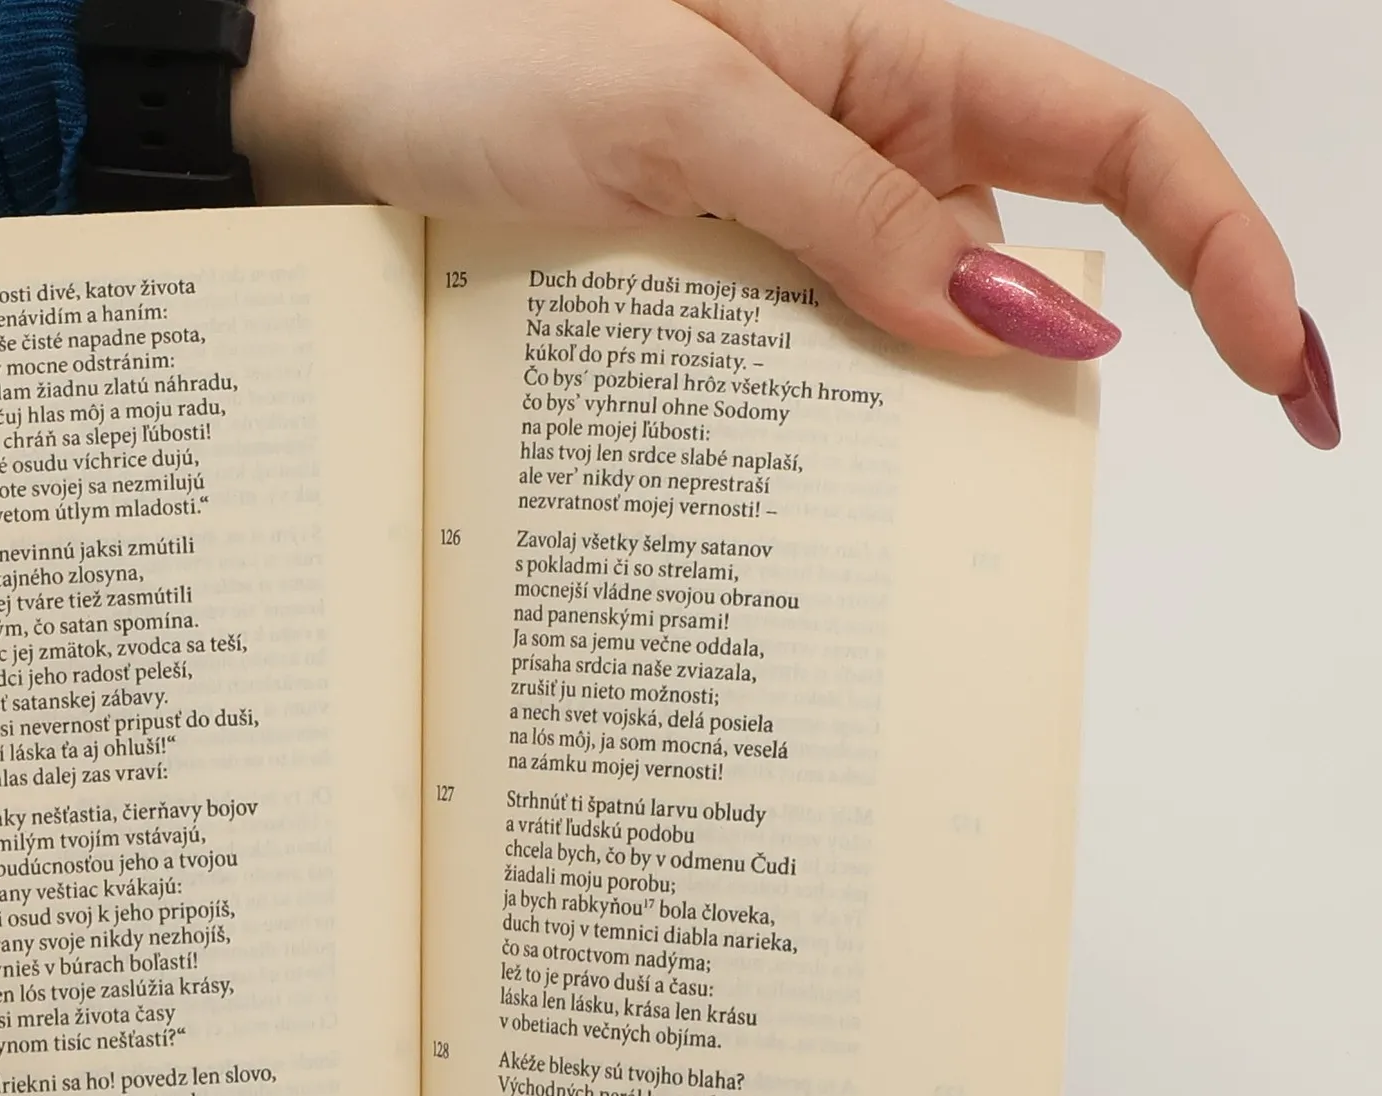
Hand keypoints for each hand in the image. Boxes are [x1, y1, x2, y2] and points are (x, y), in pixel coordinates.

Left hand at [234, 0, 1337, 445]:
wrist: (333, 99)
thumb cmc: (480, 52)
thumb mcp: (680, 119)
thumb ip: (855, 217)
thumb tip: (1032, 322)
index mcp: (893, 54)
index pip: (1119, 141)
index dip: (1224, 247)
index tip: (1276, 374)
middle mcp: (862, 140)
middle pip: (1029, 267)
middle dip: (1053, 385)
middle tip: (1015, 522)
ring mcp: (790, 225)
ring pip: (913, 342)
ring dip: (910, 429)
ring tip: (859, 528)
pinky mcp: (719, 287)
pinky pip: (807, 369)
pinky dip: (813, 435)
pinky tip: (778, 499)